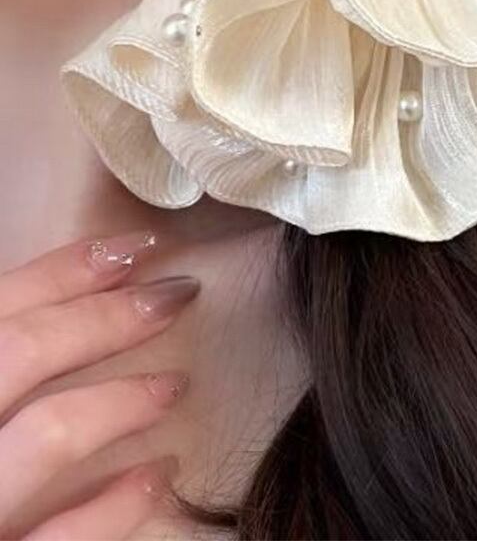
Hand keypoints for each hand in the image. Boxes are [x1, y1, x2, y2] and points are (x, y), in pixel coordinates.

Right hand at [0, 229, 199, 538]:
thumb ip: (3, 351)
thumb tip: (53, 311)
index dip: (66, 271)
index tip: (137, 248)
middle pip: (23, 351)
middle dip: (105, 318)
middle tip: (176, 295)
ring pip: (47, 434)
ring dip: (120, 402)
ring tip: (174, 386)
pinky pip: (60, 539)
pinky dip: (116, 505)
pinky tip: (158, 474)